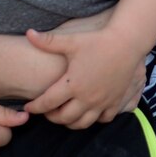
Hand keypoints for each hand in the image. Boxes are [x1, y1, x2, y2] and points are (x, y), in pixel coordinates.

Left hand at [23, 25, 147, 128]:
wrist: (127, 43)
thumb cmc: (98, 41)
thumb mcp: (71, 40)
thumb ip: (48, 41)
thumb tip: (28, 33)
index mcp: (72, 84)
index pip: (47, 103)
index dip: (35, 107)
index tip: (28, 107)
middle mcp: (86, 97)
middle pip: (63, 118)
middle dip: (51, 117)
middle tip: (47, 110)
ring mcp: (102, 102)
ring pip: (82, 123)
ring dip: (70, 122)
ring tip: (65, 114)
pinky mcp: (115, 102)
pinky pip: (103, 119)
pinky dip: (94, 119)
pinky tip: (89, 111)